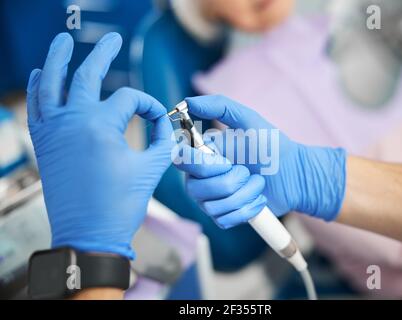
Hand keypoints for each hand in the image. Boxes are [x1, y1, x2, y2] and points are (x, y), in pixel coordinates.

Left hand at [26, 33, 173, 258]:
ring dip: (56, 59)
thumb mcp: (152, 167)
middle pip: (88, 75)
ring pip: (49, 82)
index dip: (149, 106)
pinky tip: (38, 74)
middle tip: (115, 39)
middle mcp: (72, 120)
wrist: (88, 234)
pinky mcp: (43, 143)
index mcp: (101, 125)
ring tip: (63, 41)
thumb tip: (162, 121)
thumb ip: (163, 138)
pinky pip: (35, 106)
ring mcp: (52, 130)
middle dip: (104, 54)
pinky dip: (36, 87)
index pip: (130, 99)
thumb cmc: (121, 204)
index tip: (159, 121)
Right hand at [175, 95, 346, 228]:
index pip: (181, 161)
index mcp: (201, 155)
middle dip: (232, 180)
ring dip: (244, 194)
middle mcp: (199, 178)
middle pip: (196, 188)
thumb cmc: (272, 146)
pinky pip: (224, 219)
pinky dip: (247, 209)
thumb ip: (219, 106)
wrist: (294, 174)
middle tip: (248, 171)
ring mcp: (210, 199)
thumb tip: (187, 102)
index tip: (227, 161)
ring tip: (257, 183)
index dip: (203, 165)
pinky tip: (257, 199)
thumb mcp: (249, 120)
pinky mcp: (223, 217)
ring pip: (212, 206)